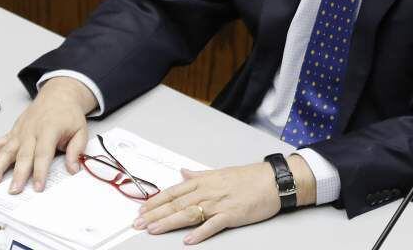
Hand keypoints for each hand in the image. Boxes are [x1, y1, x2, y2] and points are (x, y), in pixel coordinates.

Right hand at [0, 76, 96, 193]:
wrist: (58, 95)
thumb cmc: (68, 114)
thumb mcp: (80, 129)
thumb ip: (76, 149)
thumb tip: (73, 168)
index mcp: (49, 129)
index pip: (43, 153)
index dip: (40, 171)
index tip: (38, 187)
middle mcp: (31, 131)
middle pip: (23, 155)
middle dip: (18, 174)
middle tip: (14, 190)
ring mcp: (20, 131)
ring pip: (6, 150)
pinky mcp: (13, 132)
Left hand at [132, 155, 315, 244]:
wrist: (273, 181)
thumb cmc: (249, 177)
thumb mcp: (220, 172)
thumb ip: (199, 175)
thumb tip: (183, 173)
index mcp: (204, 181)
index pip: (174, 191)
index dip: (156, 201)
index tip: (142, 210)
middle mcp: (208, 191)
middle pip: (177, 203)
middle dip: (156, 214)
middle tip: (139, 223)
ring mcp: (220, 203)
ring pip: (189, 213)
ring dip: (170, 222)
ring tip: (154, 230)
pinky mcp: (232, 215)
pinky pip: (213, 225)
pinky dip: (200, 232)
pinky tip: (188, 239)